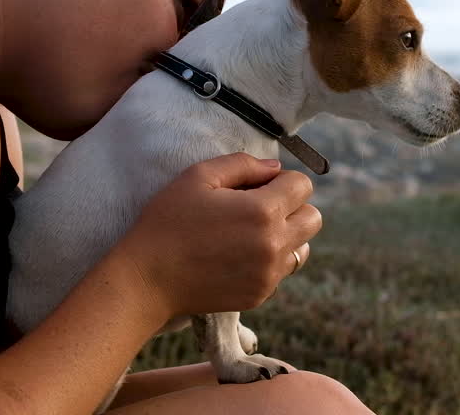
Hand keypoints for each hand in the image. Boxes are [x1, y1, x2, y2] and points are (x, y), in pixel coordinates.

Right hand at [116, 153, 321, 320]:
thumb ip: (243, 164)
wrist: (147, 279)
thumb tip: (275, 168)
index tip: (255, 186)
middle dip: (292, 207)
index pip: (303, 185)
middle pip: (313, 217)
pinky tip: (236, 256)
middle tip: (257, 208)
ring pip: (302, 247)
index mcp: (263, 211)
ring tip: (249, 234)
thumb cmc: (168, 221)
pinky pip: (282, 271)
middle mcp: (274, 245)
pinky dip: (269, 261)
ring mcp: (270, 275)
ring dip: (285, 235)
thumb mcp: (198, 176)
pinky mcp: (260, 295)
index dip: (280, 180)